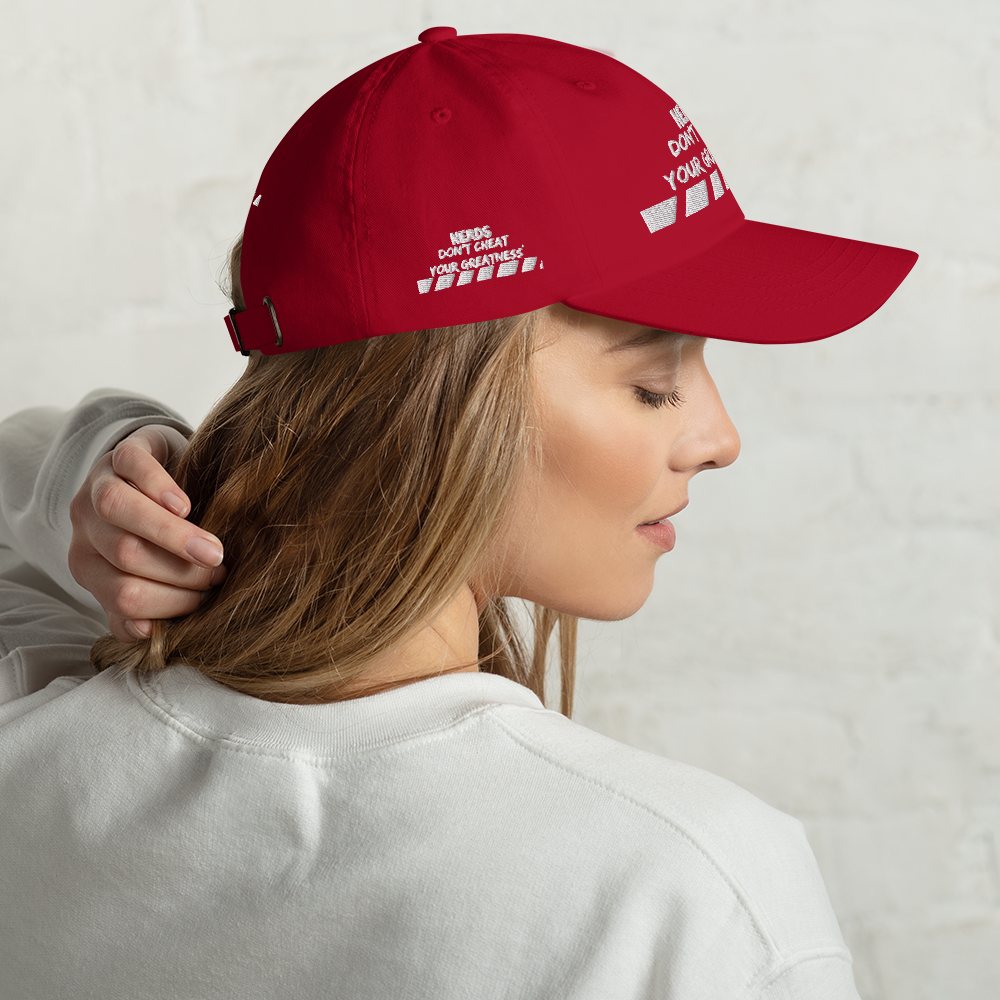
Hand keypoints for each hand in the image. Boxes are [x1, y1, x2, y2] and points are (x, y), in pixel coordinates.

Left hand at [69, 424, 224, 641]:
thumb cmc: (155, 536)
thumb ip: (141, 606)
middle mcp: (85, 528)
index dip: (170, 603)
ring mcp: (98, 485)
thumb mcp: (147, 575)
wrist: (155, 475)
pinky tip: (185, 506)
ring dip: (172, 536)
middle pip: (126, 555)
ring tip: (213, 550)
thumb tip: (146, 631)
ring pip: (120, 511)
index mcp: (89, 566)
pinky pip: (131, 466)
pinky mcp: (121, 453)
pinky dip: (158, 487)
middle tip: (218, 573)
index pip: (123, 596)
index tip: (207, 599)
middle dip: (179, 571)